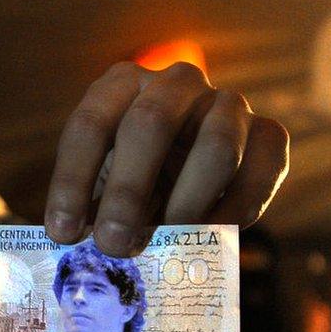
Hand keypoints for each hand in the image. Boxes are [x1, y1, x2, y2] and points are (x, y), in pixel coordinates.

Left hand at [44, 61, 289, 256]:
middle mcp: (177, 83)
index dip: (72, 180)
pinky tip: (209, 237)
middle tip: (112, 243)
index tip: (62, 233)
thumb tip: (77, 248)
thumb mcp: (105, 184)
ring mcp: (228, 105)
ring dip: (187, 201)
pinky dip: (234, 209)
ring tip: (167, 240)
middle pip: (151, 124)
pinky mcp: (268, 135)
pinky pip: (260, 169)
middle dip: (128, 190)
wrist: (194, 171)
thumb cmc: (137, 181)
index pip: (92, 124)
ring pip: (215, 145)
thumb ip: (93, 208)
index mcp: (124, 85)